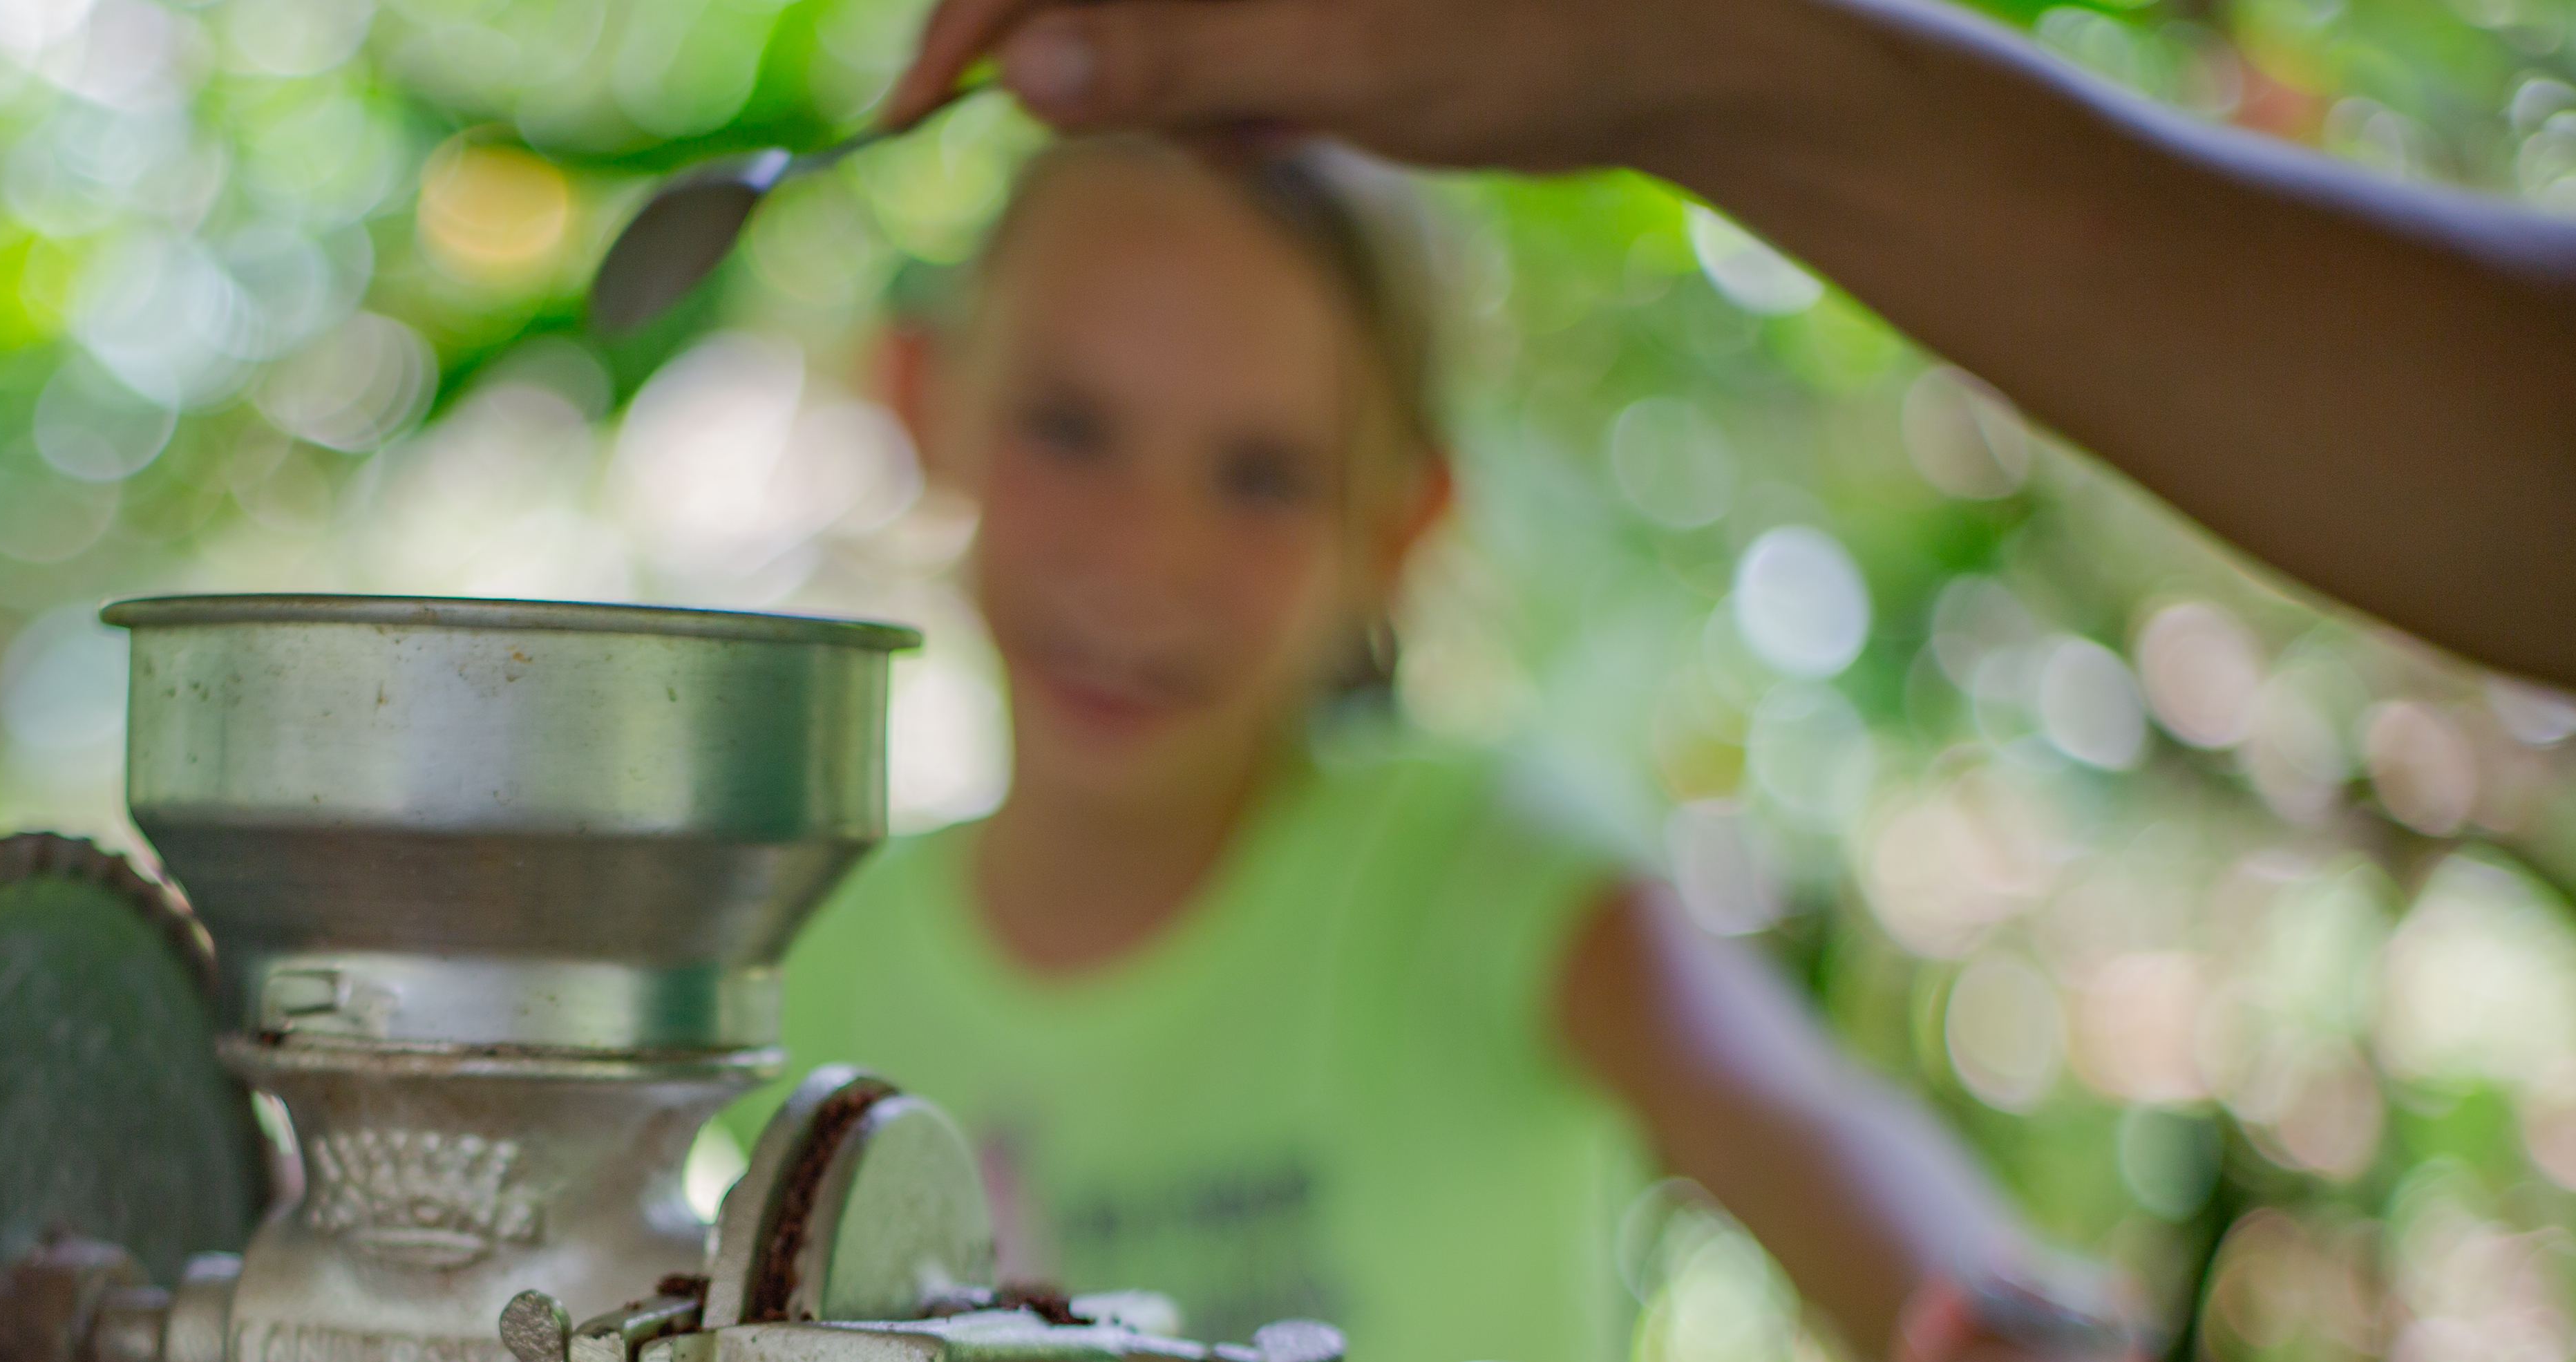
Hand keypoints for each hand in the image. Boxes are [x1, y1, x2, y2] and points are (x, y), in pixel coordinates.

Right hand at [888, 0, 1743, 167]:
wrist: (1661, 60)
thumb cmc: (1529, 36)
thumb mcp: (1339, 59)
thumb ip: (1175, 61)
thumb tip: (1021, 72)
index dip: (968, 11)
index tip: (914, 105)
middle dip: (1085, 65)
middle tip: (1185, 134)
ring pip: (1130, 28)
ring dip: (1166, 97)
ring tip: (1276, 125)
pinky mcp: (1284, 4)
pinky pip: (1194, 53)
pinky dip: (1217, 106)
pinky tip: (1291, 121)